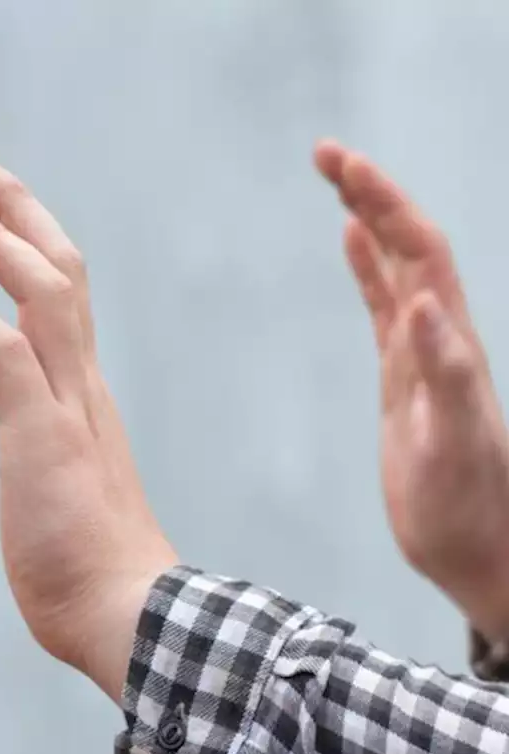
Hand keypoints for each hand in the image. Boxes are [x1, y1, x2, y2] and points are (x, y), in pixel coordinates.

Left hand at [0, 149, 176, 703]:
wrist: (128, 617)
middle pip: (61, 270)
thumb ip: (54, 468)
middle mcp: (83, 387)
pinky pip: (2, 349)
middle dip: (18, 210)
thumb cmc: (95, 575)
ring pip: (42, 290)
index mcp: (87, 399)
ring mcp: (67, 406)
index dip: (32, 246)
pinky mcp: (41, 433)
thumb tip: (42, 479)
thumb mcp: (67, 500)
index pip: (66, 300)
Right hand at [315, 140, 508, 638]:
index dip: (385, 203)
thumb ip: (446, 372)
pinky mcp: (404, 380)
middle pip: (408, 244)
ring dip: (369, 219)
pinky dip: (368, 268)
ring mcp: (422, 355)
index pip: (420, 251)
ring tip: (336, 178)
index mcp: (452, 343)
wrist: (480, 549)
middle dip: (371, 193)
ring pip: (397, 267)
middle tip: (324, 153)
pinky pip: (384, 307)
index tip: (343, 166)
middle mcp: (441, 337)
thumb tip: (422, 301)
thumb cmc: (470, 507)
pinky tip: (352, 245)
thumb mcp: (455, 443)